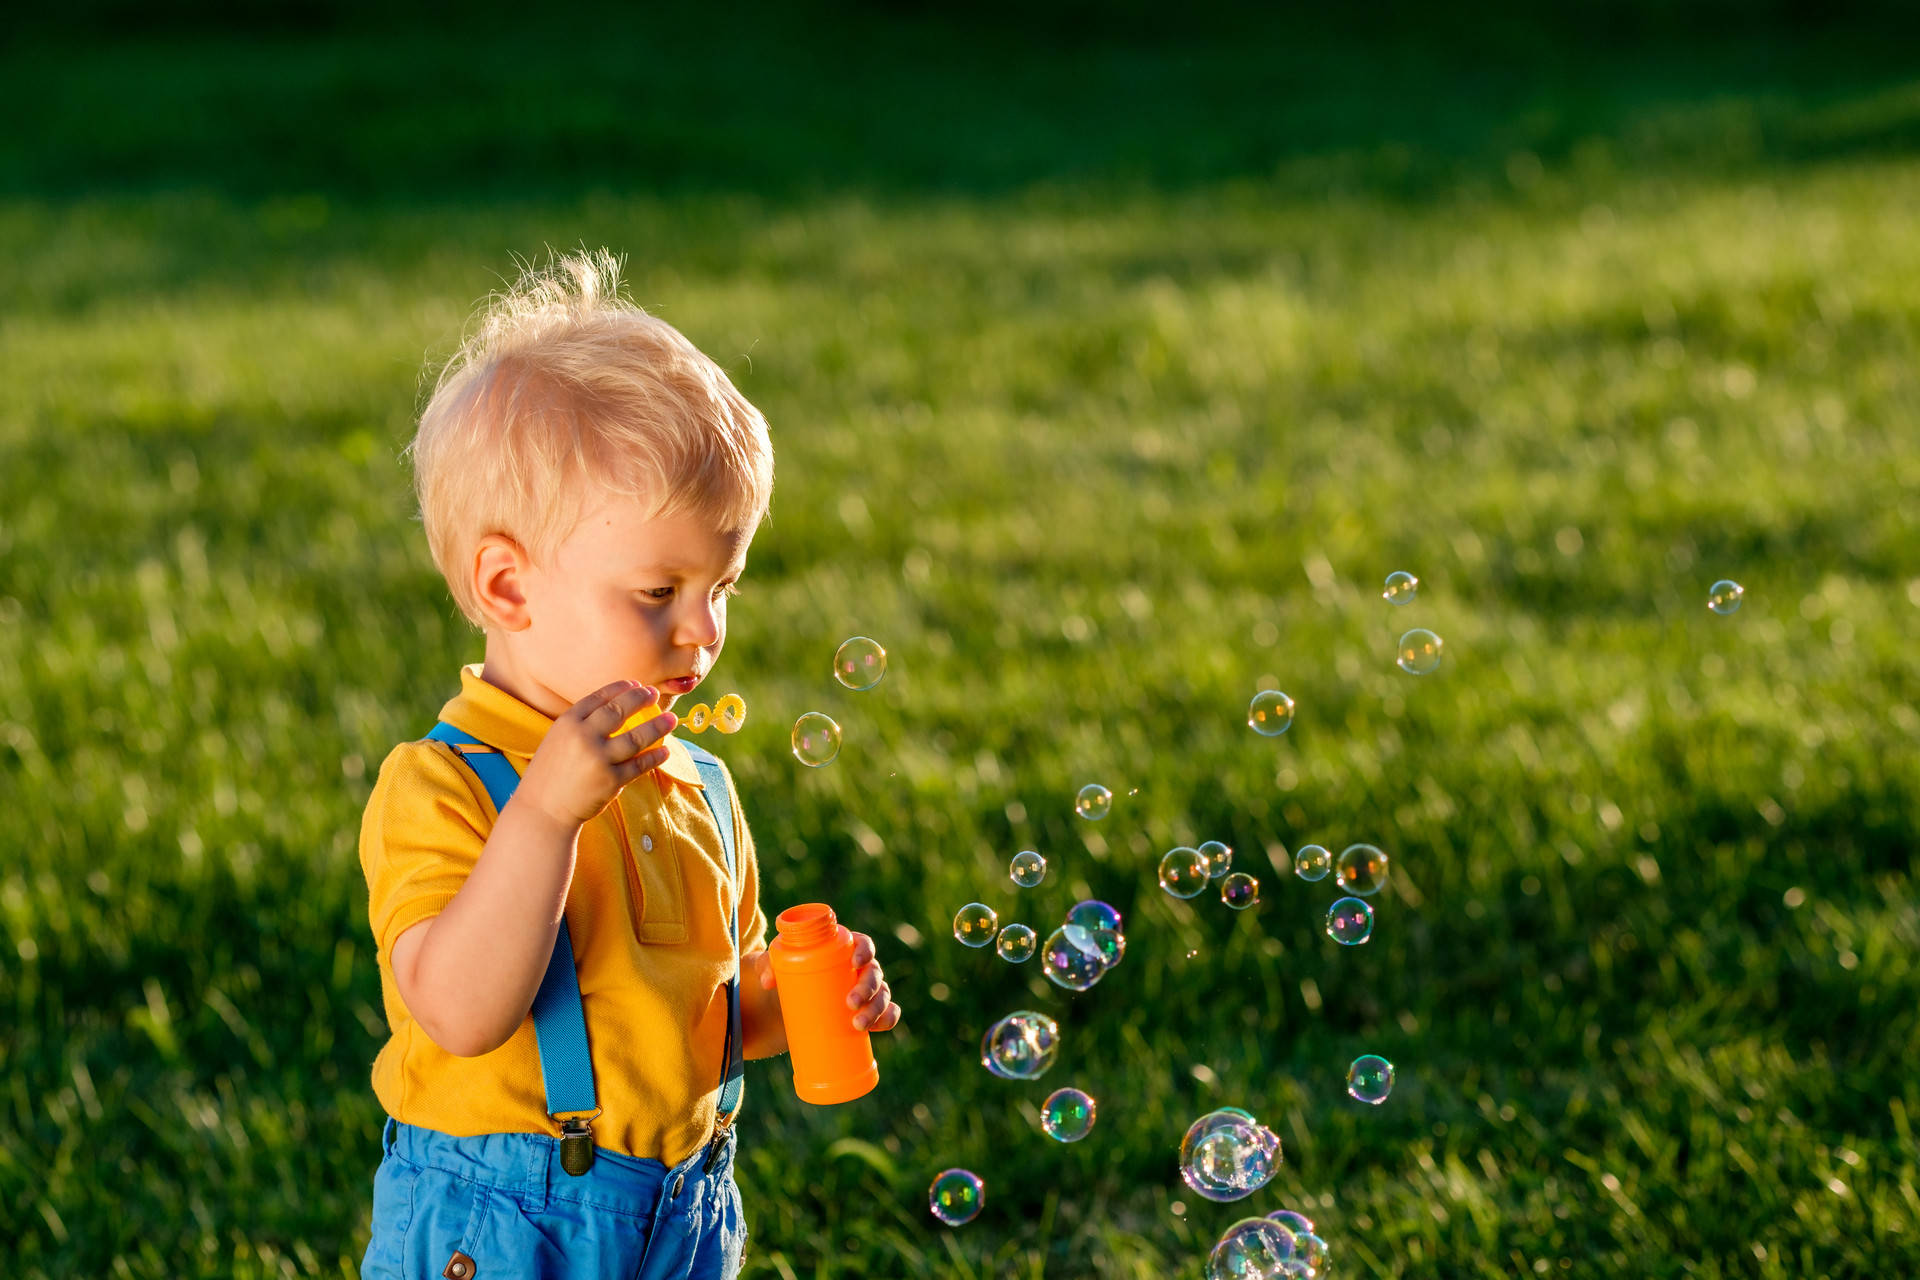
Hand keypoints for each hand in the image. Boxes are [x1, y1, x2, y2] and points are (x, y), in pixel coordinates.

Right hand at [516, 680, 676, 828]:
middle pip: (619, 710)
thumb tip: (617, 708)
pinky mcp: (611, 781)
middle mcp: (583, 737)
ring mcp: (598, 759)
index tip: (637, 684)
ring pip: (636, 737)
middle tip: (655, 694)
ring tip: (671, 719)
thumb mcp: (559, 740)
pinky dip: (655, 756)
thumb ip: (582, 725)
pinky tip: (665, 750)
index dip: (621, 688)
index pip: (600, 697)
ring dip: (658, 726)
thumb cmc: (552, 773)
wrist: (542, 809)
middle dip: (641, 699)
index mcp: (568, 723)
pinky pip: (639, 764)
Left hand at [750, 930, 899, 1031]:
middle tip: (850, 1003)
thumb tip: (767, 982)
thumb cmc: (783, 974)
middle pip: (874, 973)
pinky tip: (880, 1026)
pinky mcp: (863, 1012)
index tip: (856, 961)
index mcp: (843, 949)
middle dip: (868, 988)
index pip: (862, 944)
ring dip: (877, 1009)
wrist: (784, 1003)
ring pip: (882, 995)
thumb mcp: (773, 965)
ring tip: (858, 1025)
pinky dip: (888, 1019)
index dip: (865, 950)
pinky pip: (886, 1013)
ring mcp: (864, 991)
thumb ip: (766, 965)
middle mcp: (859, 969)